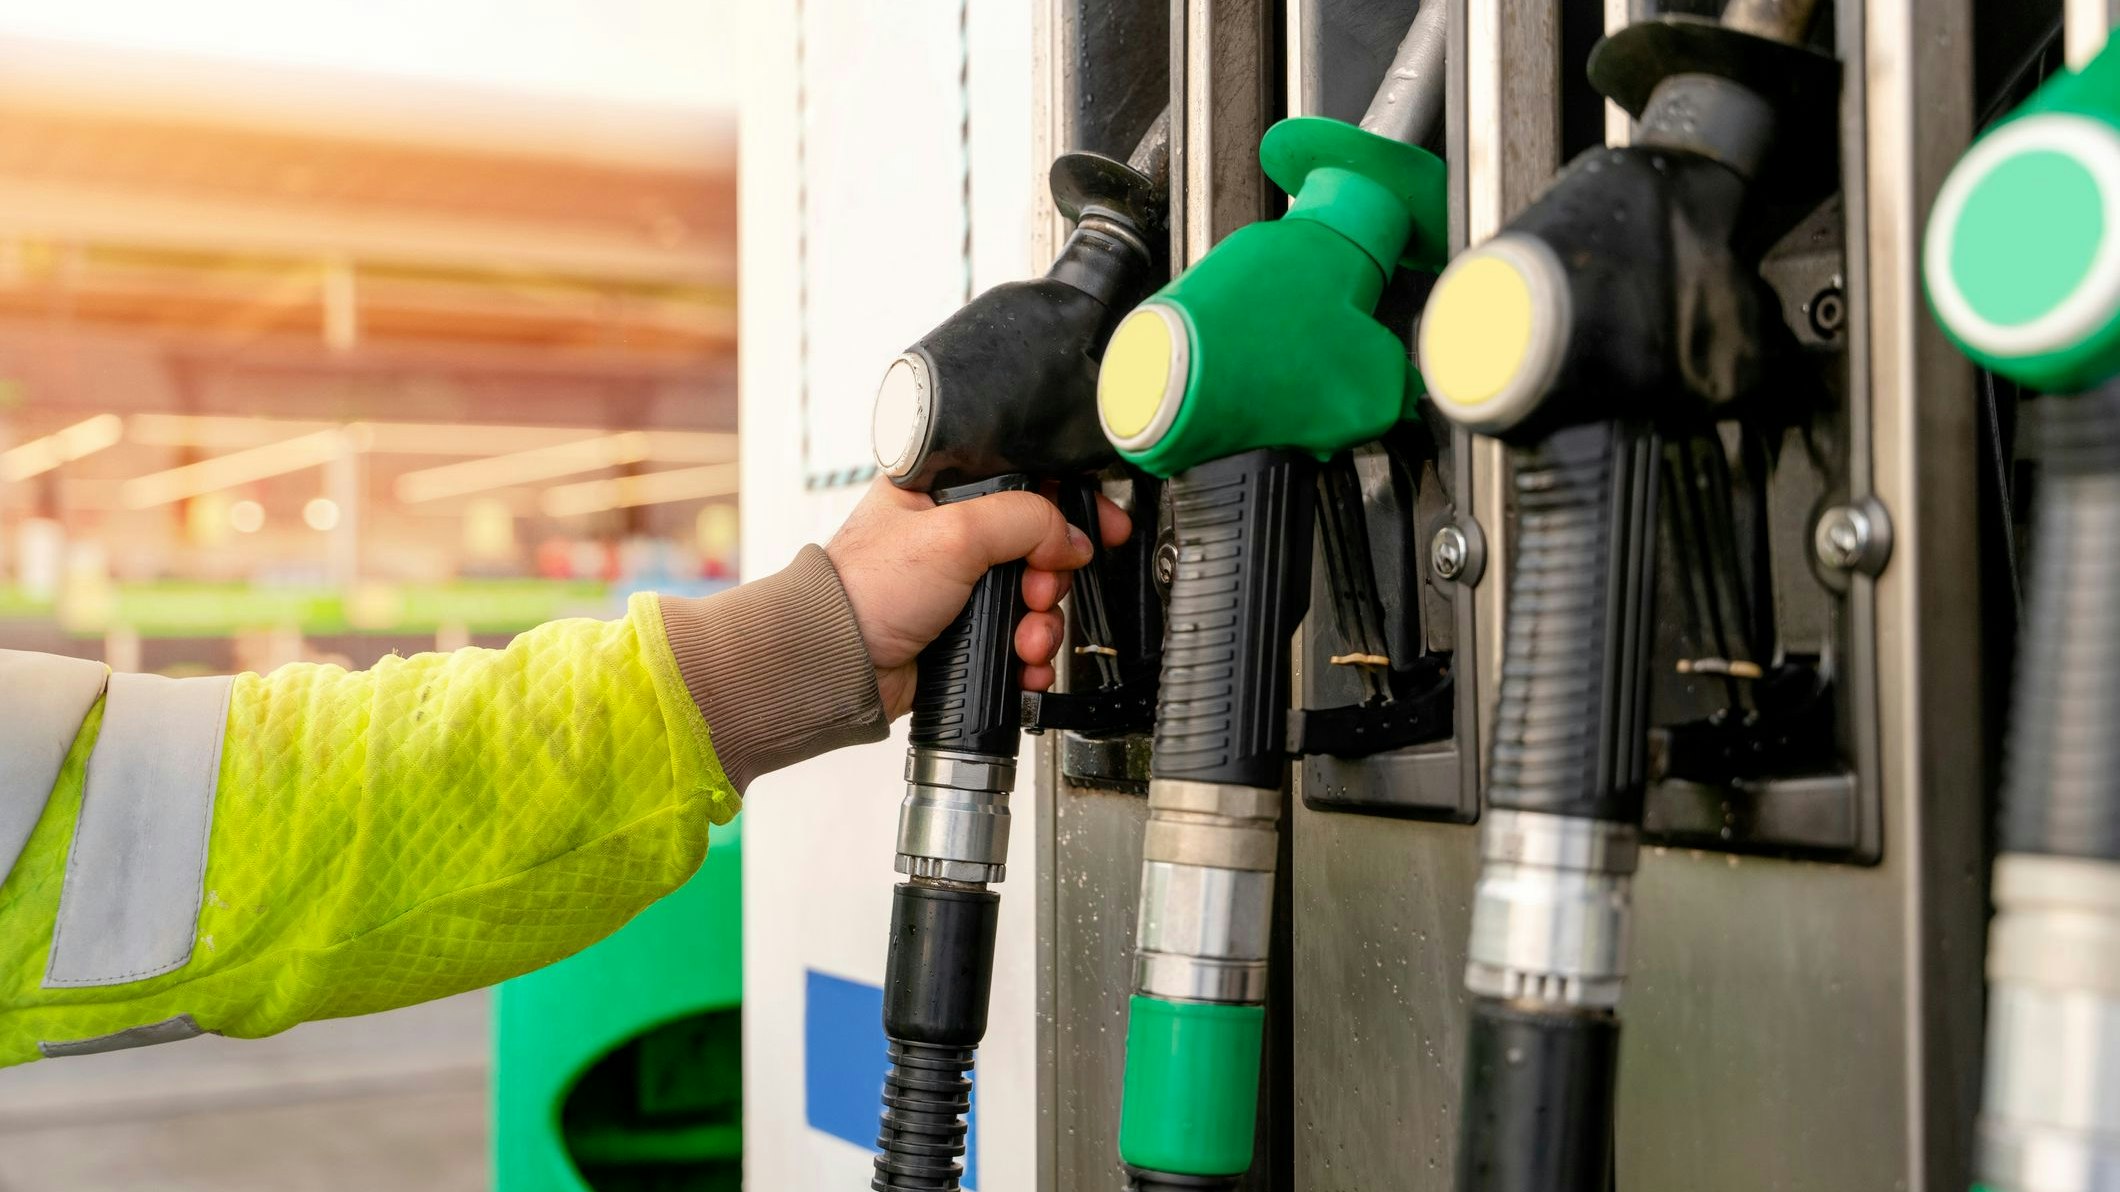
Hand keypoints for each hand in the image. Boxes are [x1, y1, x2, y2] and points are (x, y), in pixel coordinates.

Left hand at [826, 478, 1132, 718]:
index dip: (1068, 503)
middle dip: (1051, 577)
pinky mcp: (965, 632)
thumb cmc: (865, 590)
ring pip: (1034, 597)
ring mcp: (960, 586)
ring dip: (1043, 623)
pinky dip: (1030, 656)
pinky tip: (1022, 665)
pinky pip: (1019, 638)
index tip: (1101, 526)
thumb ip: (1025, 520)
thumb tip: (1071, 538)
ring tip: (1024, 640)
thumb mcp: (954, 533)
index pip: (1024, 480)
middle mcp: (952, 535)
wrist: (839, 666)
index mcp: (941, 491)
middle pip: (1040, 545)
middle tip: (1037, 591)